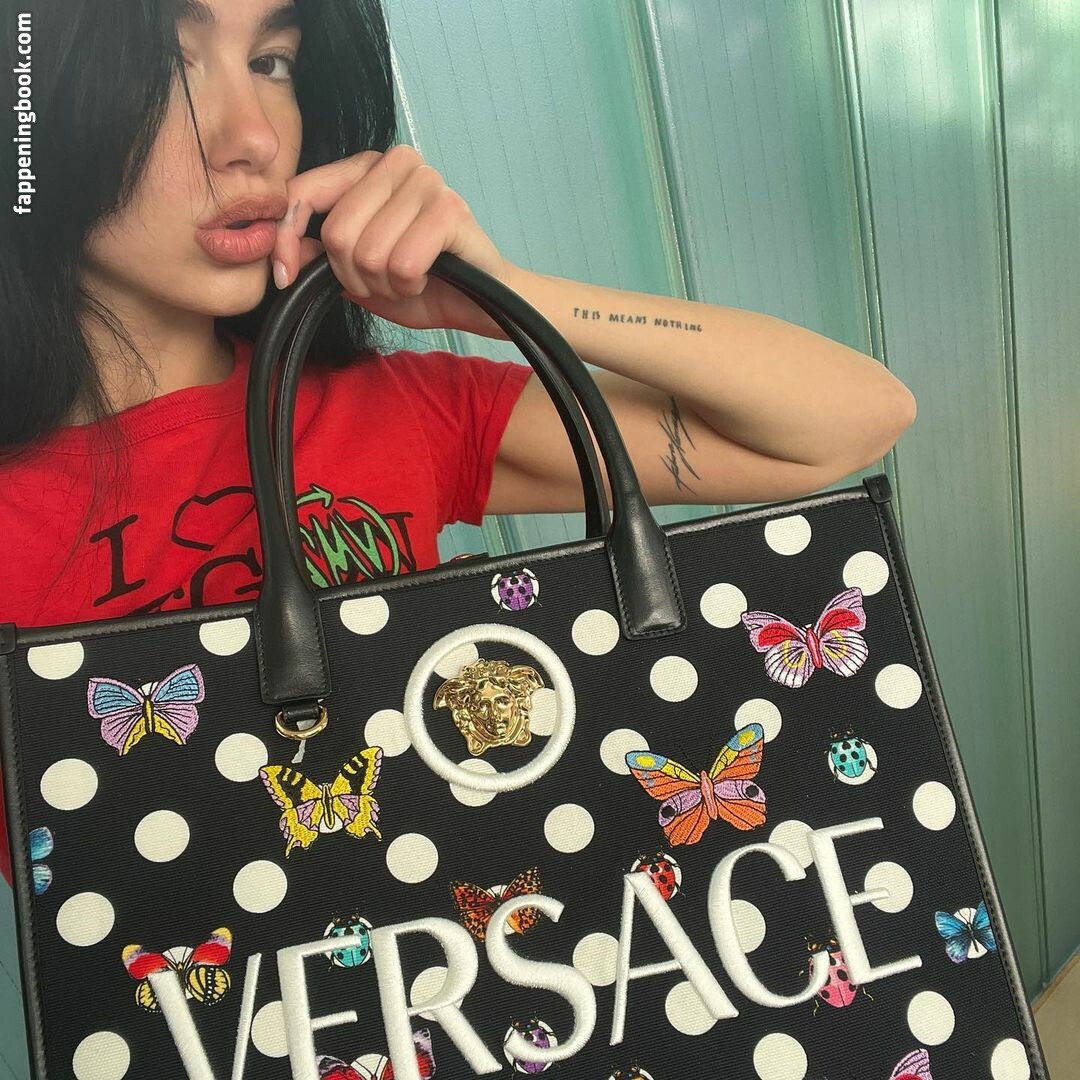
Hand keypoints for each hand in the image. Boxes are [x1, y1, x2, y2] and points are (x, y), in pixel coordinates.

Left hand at [272, 144, 514, 337]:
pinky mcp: (450, 209)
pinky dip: (409, 284)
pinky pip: (402, 262)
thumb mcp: (358, 273)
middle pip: (337, 232)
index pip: (303, 192)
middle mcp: (396, 162)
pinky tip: (427, 278)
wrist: (481, 302)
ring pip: (369, 251)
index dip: (287, 240)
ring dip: (385, 284)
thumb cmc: (424, 283)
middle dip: (353, 274)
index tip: (285, 277)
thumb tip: (281, 252)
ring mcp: (426, 181)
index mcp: (367, 167)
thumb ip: (319, 256)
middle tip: (382, 281)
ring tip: (408, 280)